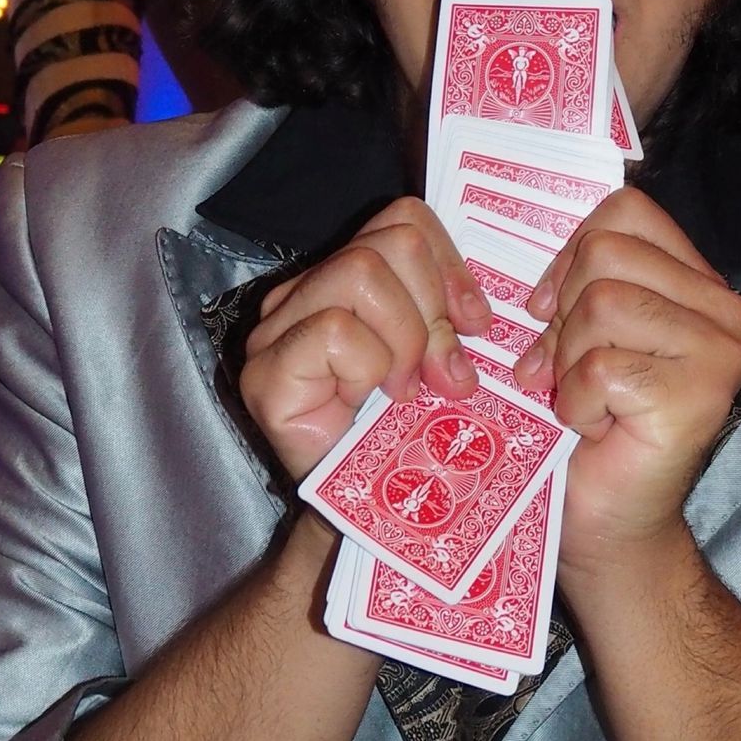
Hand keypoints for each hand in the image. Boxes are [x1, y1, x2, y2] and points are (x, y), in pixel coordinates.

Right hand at [239, 198, 490, 482]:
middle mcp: (301, 294)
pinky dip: (370, 367)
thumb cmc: (404, 440)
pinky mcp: (265, 373)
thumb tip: (474, 313)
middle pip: (391, 243)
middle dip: (434, 311)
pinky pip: (336, 330)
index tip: (475, 324)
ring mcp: (274, 331)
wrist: (366, 521)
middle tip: (444, 375)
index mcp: (343, 279)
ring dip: (406, 340)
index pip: (403, 218)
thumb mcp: (439, 362)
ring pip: (363, 275)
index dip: (450, 264)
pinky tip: (372, 404)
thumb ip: (446, 316)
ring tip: (407, 392)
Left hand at [512, 190, 740, 601]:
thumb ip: (582, 284)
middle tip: (569, 371)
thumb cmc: (591, 431)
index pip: (627, 211)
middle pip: (606, 253)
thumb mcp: (583, 335)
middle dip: (565, 315)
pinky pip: (600, 366)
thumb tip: (543, 280)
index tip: (549, 308)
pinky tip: (595, 428)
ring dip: (570, 361)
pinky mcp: (697, 397)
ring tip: (586, 401)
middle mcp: (725, 311)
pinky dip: (576, 401)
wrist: (608, 525)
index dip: (569, 253)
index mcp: (699, 285)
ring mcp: (718, 354)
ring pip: (602, 304)